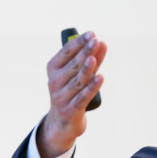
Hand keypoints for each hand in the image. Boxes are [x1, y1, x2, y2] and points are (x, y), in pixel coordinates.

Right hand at [37, 31, 107, 157]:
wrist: (62, 123)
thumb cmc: (71, 93)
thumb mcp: (79, 75)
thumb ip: (92, 60)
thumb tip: (102, 43)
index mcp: (53, 69)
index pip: (66, 52)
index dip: (79, 43)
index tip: (92, 34)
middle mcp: (54, 81)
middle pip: (73, 65)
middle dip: (85, 52)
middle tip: (95, 41)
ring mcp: (61, 97)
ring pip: (78, 80)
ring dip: (86, 69)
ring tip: (94, 57)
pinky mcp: (71, 110)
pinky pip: (83, 96)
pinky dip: (92, 87)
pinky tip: (100, 78)